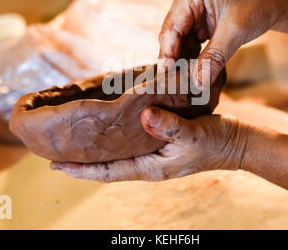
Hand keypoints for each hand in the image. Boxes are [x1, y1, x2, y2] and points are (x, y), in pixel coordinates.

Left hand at [50, 106, 249, 181]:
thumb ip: (169, 126)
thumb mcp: (193, 134)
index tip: (55, 165)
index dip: (81, 170)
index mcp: (150, 167)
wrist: (233, 142)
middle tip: (54, 152)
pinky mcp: (156, 143)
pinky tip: (104, 129)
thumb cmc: (214, 142)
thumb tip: (144, 116)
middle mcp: (146, 163)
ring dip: (93, 152)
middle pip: (106, 166)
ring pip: (115, 156)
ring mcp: (150, 155)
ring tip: (72, 142)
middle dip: (80, 162)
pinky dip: (111, 140)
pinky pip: (127, 145)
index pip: (108, 172)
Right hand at [159, 0, 282, 86]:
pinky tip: (192, 76)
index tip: (166, 76)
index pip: (172, 28)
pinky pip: (189, 43)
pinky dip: (192, 59)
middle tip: (173, 86)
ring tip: (183, 86)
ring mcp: (189, 10)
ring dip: (182, 63)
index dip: (167, 53)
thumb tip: (198, 83)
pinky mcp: (196, 22)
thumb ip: (214, 58)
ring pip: (179, 42)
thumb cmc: (259, 4)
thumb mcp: (236, 32)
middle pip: (172, 36)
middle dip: (175, 60)